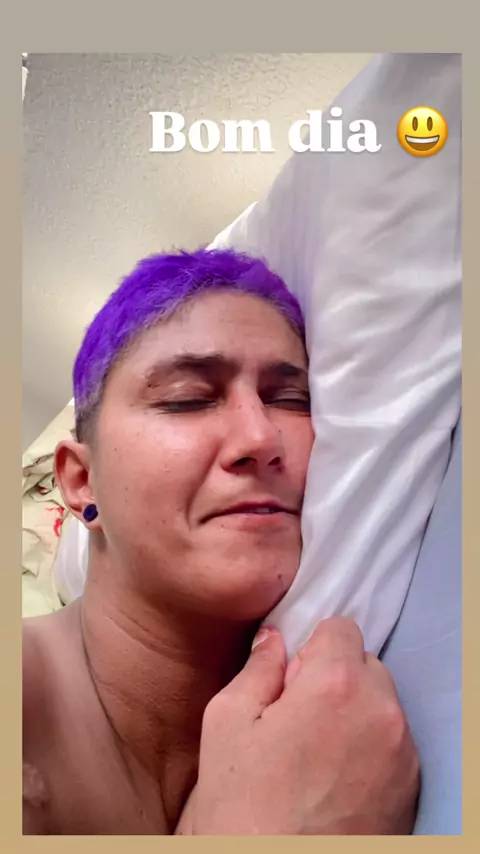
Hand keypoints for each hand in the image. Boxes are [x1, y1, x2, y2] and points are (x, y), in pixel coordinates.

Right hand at [179, 618, 419, 834]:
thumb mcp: (226, 724)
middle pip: (364, 664)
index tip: (290, 681)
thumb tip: (274, 639)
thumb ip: (256, 668)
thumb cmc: (243, 806)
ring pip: (380, 702)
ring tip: (316, 754)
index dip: (310, 648)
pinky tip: (336, 778)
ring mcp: (403, 752)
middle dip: (334, 678)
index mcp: (336, 685)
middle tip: (298, 719)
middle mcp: (381, 711)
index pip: (340, 627)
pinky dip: (370, 746)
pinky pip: (393, 741)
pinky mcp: (411, 786)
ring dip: (354, 712)